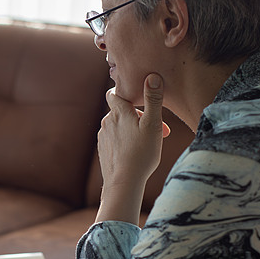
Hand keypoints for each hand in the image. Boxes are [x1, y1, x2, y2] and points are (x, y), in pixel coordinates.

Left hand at [96, 74, 169, 223]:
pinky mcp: (103, 149)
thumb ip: (153, 100)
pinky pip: (114, 139)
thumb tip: (152, 76)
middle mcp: (107, 121)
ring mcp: (103, 136)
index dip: (125, 92)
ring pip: (118, 126)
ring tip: (148, 142)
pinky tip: (135, 152)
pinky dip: (124, 141)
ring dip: (132, 129)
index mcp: (118, 112)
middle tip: (157, 130)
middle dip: (137, 116)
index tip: (138, 97)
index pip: (115, 92)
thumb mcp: (153, 124)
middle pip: (121, 111)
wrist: (123, 182)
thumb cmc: (141, 153)